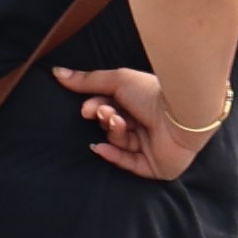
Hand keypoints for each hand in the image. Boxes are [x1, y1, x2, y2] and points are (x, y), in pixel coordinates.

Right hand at [57, 63, 220, 181]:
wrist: (180, 113)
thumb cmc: (151, 92)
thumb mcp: (117, 80)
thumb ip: (87, 80)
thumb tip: (57, 72)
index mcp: (139, 103)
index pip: (109, 109)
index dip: (95, 109)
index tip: (87, 108)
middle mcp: (145, 124)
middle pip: (112, 127)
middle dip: (105, 120)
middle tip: (105, 113)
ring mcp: (150, 146)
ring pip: (120, 143)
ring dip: (114, 132)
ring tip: (119, 122)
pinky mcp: (154, 166)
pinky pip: (128, 164)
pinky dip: (114, 156)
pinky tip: (100, 148)